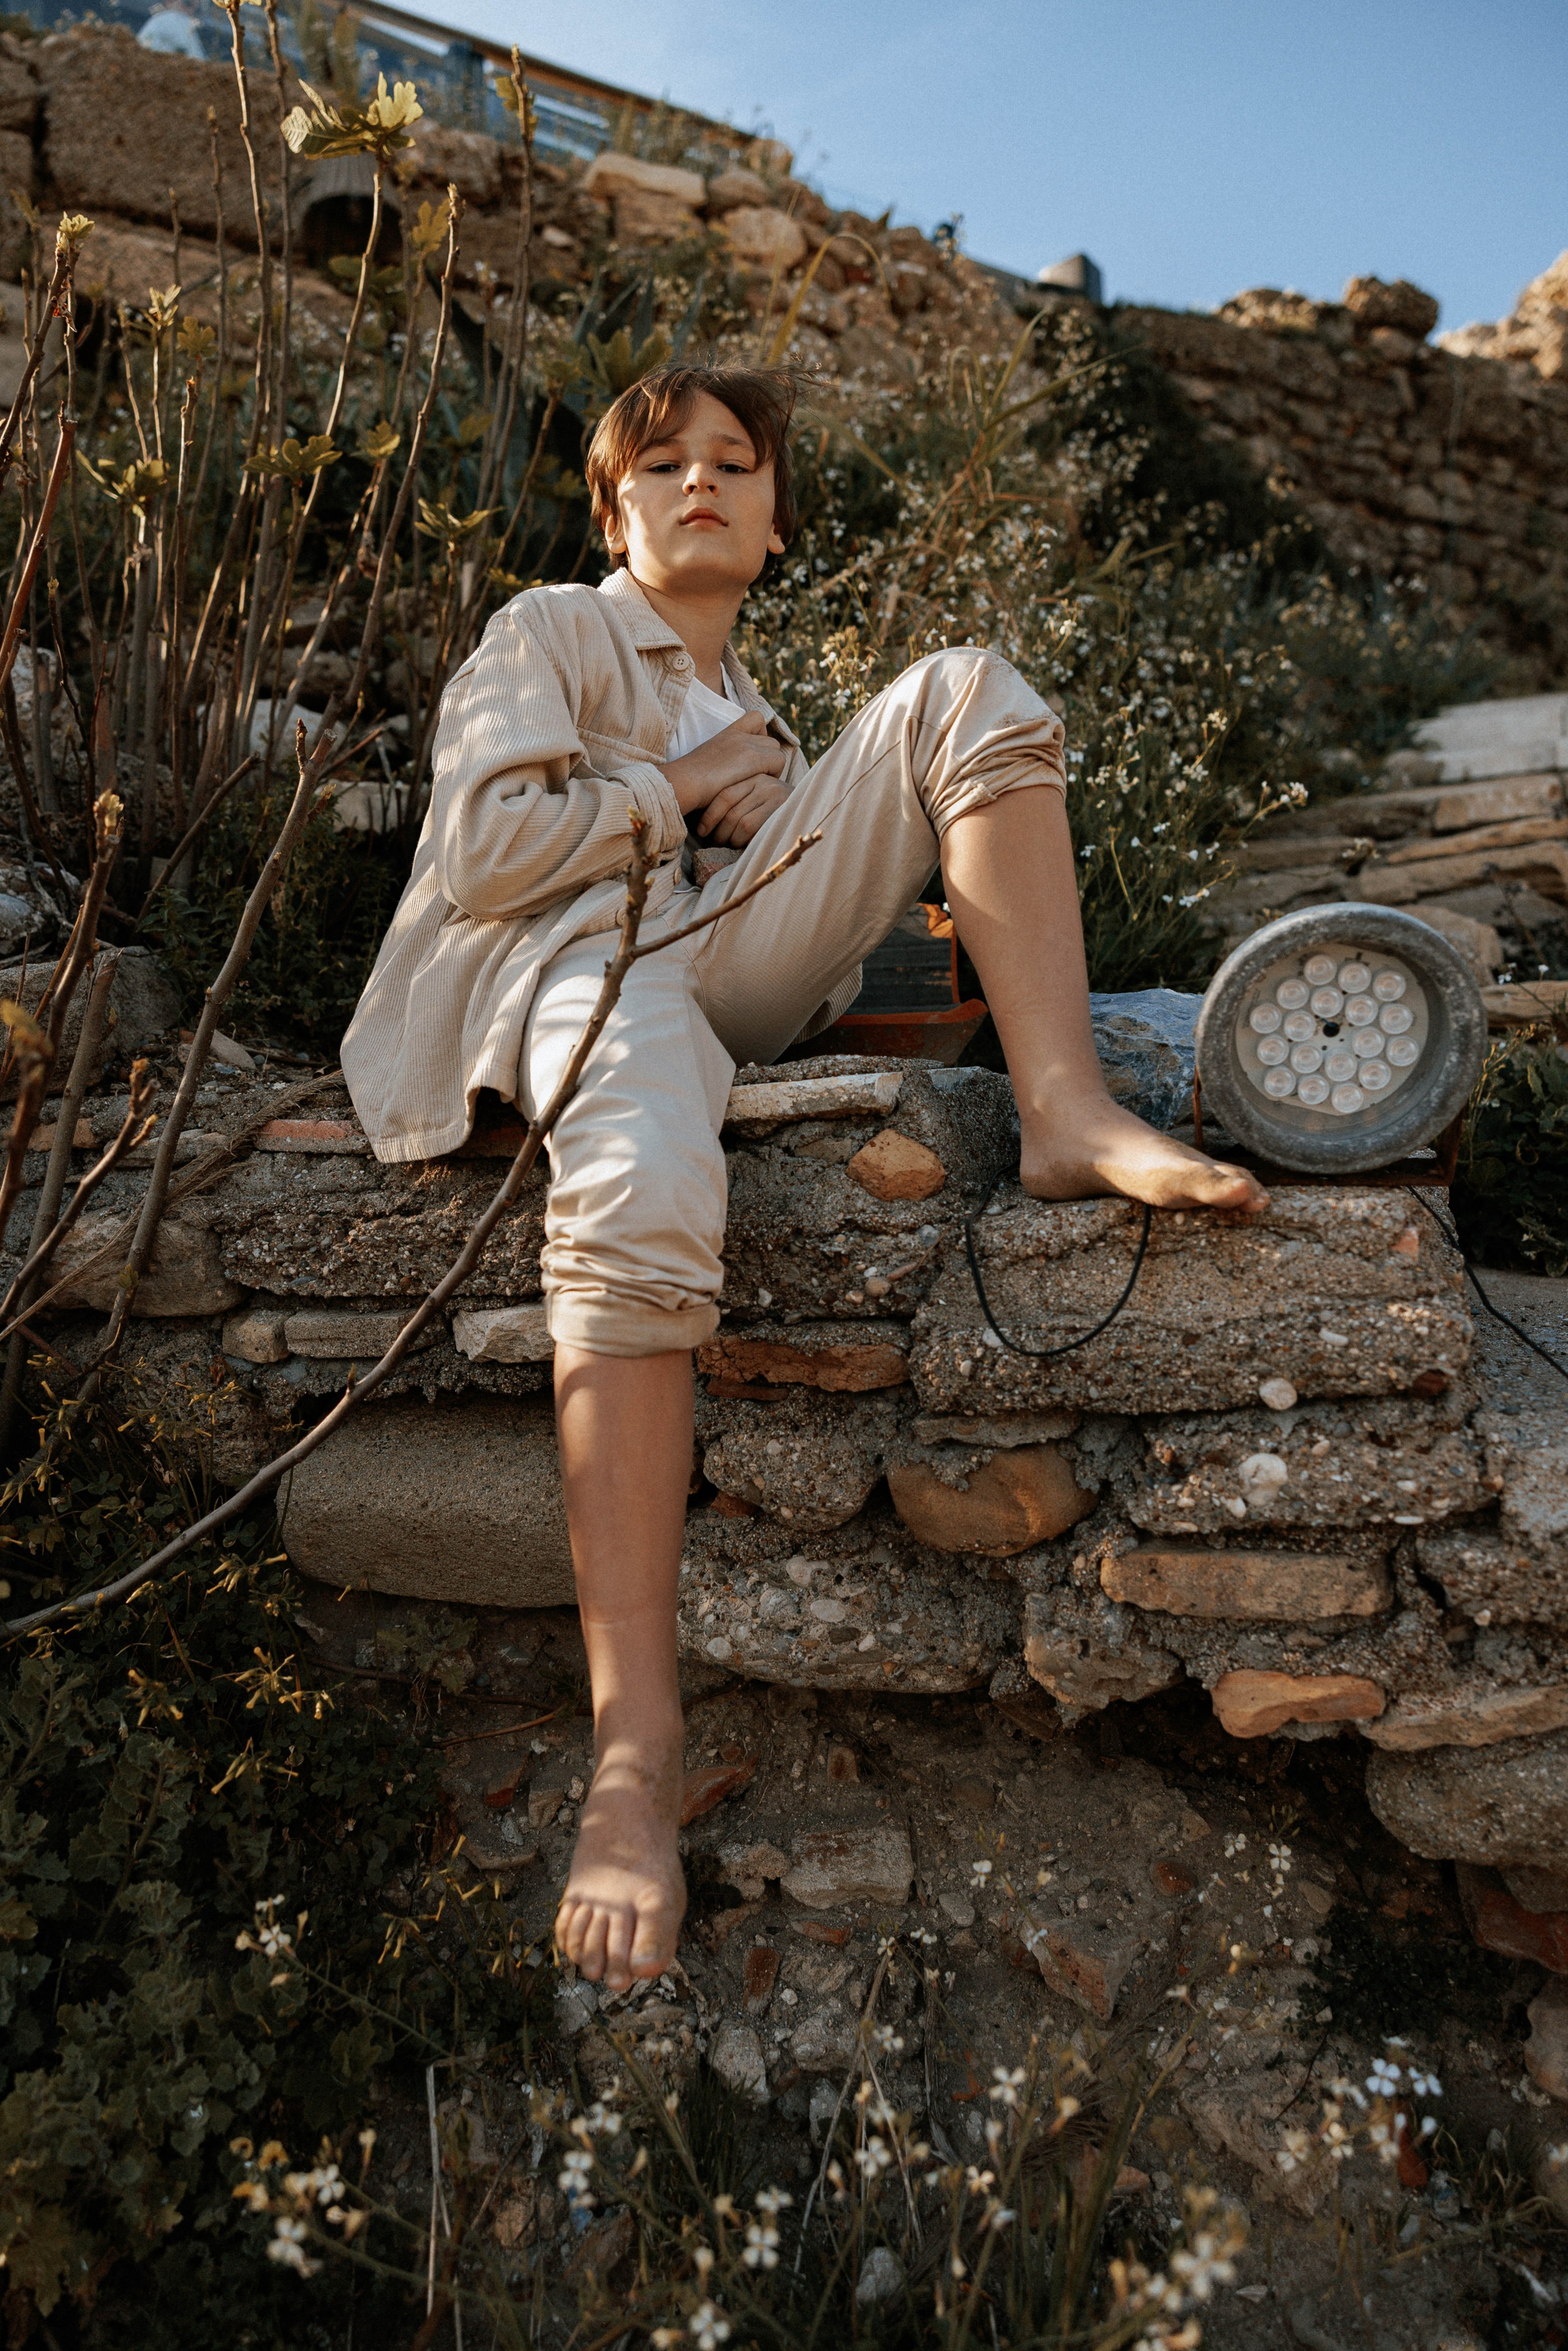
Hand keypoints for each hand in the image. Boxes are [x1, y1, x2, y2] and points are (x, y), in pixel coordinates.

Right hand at [660, 708, 787, 844]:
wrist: (681, 784)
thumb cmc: (689, 783)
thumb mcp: (707, 765)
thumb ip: (724, 762)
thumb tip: (734, 773)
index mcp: (727, 734)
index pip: (756, 718)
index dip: (762, 734)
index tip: (755, 754)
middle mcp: (738, 735)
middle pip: (771, 740)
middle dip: (769, 759)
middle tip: (757, 779)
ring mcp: (746, 745)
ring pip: (777, 750)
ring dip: (772, 768)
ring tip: (758, 784)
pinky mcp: (752, 759)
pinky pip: (779, 762)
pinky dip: (774, 775)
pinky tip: (758, 788)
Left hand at [692, 770, 789, 845]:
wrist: (807, 813)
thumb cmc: (773, 811)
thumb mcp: (755, 799)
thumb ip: (739, 800)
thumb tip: (706, 821)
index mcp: (752, 776)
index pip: (724, 794)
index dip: (709, 815)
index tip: (701, 830)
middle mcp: (763, 781)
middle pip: (730, 808)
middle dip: (718, 829)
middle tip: (714, 841)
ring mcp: (774, 793)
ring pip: (740, 820)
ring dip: (729, 837)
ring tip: (728, 844)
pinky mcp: (781, 808)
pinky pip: (751, 826)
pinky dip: (742, 839)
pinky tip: (742, 844)